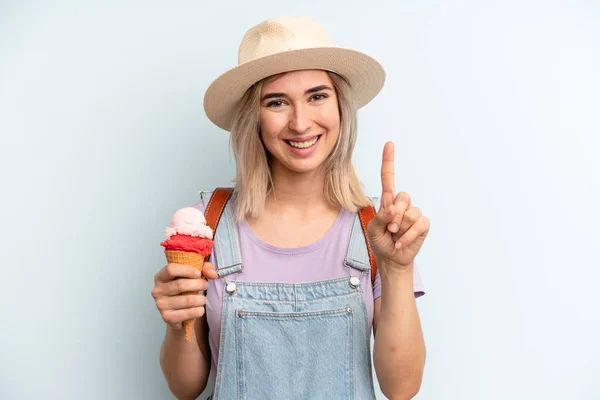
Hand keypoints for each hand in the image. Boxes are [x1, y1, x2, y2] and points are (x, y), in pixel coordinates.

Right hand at [151, 261, 217, 329]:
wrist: (179, 313)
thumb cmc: (186, 290)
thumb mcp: (194, 275)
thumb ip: (205, 268)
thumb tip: (213, 274)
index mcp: (161, 277)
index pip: (171, 269)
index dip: (187, 270)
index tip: (199, 274)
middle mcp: (157, 290)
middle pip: (180, 284)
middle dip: (198, 284)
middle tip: (206, 285)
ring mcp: (161, 305)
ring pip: (187, 300)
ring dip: (201, 299)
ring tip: (203, 299)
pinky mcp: (167, 317)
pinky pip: (188, 313)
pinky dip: (198, 311)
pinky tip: (199, 309)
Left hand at [367, 142, 429, 270]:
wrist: (391, 258)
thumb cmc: (381, 241)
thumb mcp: (373, 230)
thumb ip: (380, 217)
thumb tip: (392, 207)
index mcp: (387, 201)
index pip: (388, 178)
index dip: (389, 161)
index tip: (389, 144)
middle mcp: (402, 203)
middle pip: (402, 197)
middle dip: (394, 216)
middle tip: (389, 229)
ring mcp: (414, 213)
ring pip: (410, 213)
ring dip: (400, 228)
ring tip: (395, 236)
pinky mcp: (423, 224)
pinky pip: (418, 224)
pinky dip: (408, 236)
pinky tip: (401, 242)